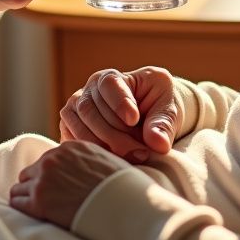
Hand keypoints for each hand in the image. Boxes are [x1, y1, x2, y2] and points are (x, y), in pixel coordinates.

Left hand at [10, 141, 129, 228]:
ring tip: (41, 211)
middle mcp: (53, 158)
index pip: (50, 159)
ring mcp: (43, 179)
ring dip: (28, 197)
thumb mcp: (109, 162)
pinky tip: (34, 215)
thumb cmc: (122, 189)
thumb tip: (94, 168)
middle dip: (38, 185)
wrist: (123, 208)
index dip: (54, 175)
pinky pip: (16, 201)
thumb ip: (92, 160)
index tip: (60, 188)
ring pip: (20, 186)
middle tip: (50, 201)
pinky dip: (22, 209)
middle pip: (32, 171)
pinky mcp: (38, 200)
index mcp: (71, 147)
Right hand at [59, 66, 182, 162]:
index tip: (134, 120)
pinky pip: (73, 143)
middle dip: (116, 135)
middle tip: (141, 152)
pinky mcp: (71, 129)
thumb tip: (158, 144)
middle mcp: (89, 90)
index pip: (109, 84)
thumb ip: (163, 123)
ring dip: (105, 146)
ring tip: (133, 158)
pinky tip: (115, 161)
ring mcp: (76, 109)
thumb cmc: (159, 107)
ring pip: (81, 127)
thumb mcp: (169, 108)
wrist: (149, 119)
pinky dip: (93, 154)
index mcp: (113, 77)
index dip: (119, 102)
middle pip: (91, 110)